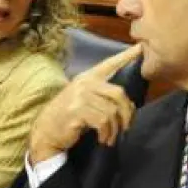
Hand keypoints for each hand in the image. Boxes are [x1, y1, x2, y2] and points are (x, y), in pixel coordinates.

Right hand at [28, 44, 142, 164]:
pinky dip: (107, 133)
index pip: (110, 64)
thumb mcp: (85, 100)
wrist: (47, 130)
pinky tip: (104, 139)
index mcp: (88, 77)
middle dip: (126, 113)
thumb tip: (130, 106)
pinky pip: (103, 121)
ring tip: (111, 137)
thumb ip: (104, 97)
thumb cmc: (70, 116)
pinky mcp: (77, 110)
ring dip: (115, 129)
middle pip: (118, 93)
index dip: (126, 56)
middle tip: (126, 127)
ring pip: (111, 111)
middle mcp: (84, 83)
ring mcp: (79, 96)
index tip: (141, 48)